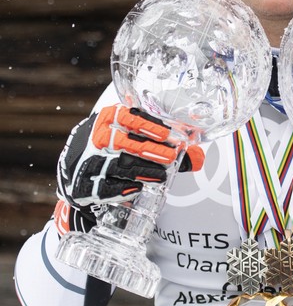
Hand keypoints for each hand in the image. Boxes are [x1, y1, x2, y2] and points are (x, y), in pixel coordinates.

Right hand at [57, 104, 204, 209]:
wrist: (81, 166)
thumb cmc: (117, 148)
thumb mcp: (136, 138)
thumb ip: (167, 146)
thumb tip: (199, 158)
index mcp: (111, 118)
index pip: (131, 117)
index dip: (150, 126)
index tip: (168, 135)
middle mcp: (99, 136)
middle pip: (127, 143)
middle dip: (150, 150)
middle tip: (170, 158)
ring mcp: (90, 159)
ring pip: (119, 165)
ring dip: (142, 171)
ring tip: (161, 176)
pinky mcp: (85, 182)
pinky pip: (105, 186)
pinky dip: (122, 188)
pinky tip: (137, 189)